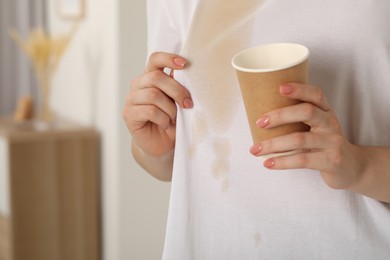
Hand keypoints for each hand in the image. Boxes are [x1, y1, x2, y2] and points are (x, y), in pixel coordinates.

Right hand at [123, 52, 192, 156]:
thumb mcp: (178, 101)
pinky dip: (163, 119)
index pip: (155, 59)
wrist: (162, 144)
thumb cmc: (172, 120)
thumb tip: (188, 73)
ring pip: (153, 95)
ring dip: (170, 108)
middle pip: (156, 77)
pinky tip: (165, 124)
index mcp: (150, 77)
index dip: (169, 58)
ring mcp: (131, 99)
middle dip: (177, 91)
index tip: (185, 64)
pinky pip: (150, 111)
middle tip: (188, 104)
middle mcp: (138, 85)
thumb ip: (178, 86)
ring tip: (175, 118)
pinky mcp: (129, 114)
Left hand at [249, 83, 365, 189]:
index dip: (299, 89)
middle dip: (279, 115)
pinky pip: (302, 160)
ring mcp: (332, 142)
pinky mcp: (330, 161)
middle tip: (258, 122)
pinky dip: (282, 162)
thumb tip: (261, 116)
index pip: (316, 94)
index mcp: (326, 111)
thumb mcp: (317, 126)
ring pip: (300, 139)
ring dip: (273, 144)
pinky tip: (268, 163)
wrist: (351, 167)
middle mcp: (330, 123)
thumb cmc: (324, 143)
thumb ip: (297, 118)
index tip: (279, 87)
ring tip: (255, 149)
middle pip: (306, 112)